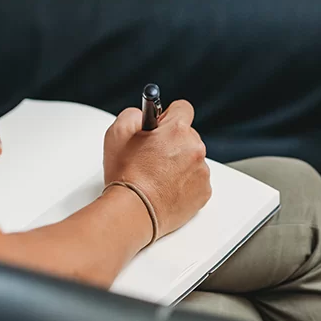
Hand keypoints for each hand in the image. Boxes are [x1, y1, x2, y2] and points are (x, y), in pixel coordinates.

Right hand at [103, 100, 211, 240]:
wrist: (134, 212)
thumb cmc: (126, 176)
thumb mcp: (117, 133)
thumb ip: (133, 114)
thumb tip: (144, 114)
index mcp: (177, 130)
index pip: (183, 108)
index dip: (168, 115)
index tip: (161, 124)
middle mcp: (195, 148)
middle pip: (188, 135)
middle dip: (172, 142)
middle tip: (153, 156)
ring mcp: (202, 171)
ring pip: (192, 159)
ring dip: (179, 163)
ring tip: (157, 177)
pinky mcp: (204, 192)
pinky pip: (196, 180)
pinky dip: (184, 183)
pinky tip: (166, 189)